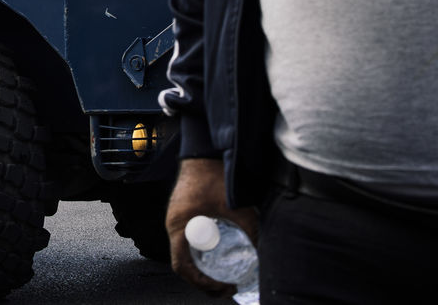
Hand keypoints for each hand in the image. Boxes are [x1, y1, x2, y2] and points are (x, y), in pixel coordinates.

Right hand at [165, 157, 258, 294]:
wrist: (204, 149)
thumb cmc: (213, 174)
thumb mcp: (236, 207)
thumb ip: (251, 230)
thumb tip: (263, 252)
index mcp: (178, 225)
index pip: (181, 265)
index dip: (201, 282)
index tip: (222, 286)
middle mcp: (173, 224)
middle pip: (183, 263)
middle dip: (204, 281)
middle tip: (227, 287)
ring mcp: (177, 218)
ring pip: (185, 253)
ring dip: (202, 268)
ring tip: (224, 276)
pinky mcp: (183, 213)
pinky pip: (188, 241)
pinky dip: (201, 254)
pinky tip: (218, 255)